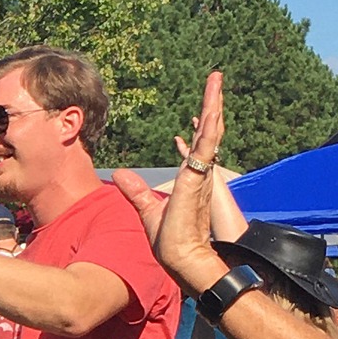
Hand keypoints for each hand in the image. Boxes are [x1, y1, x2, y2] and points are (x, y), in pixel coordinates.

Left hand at [112, 71, 231, 293]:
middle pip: (209, 131)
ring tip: (216, 80)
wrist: (181, 259)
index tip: (204, 106)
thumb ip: (136, 190)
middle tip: (216, 79)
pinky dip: (210, 125)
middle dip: (212, 104)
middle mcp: (200, 172)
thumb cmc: (171, 242)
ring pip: (211, 131)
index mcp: (192, 178)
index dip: (202, 123)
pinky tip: (213, 106)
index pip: (198, 143)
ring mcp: (201, 174)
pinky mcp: (198, 179)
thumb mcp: (148, 208)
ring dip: (214, 104)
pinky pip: (207, 145)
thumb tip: (121, 173)